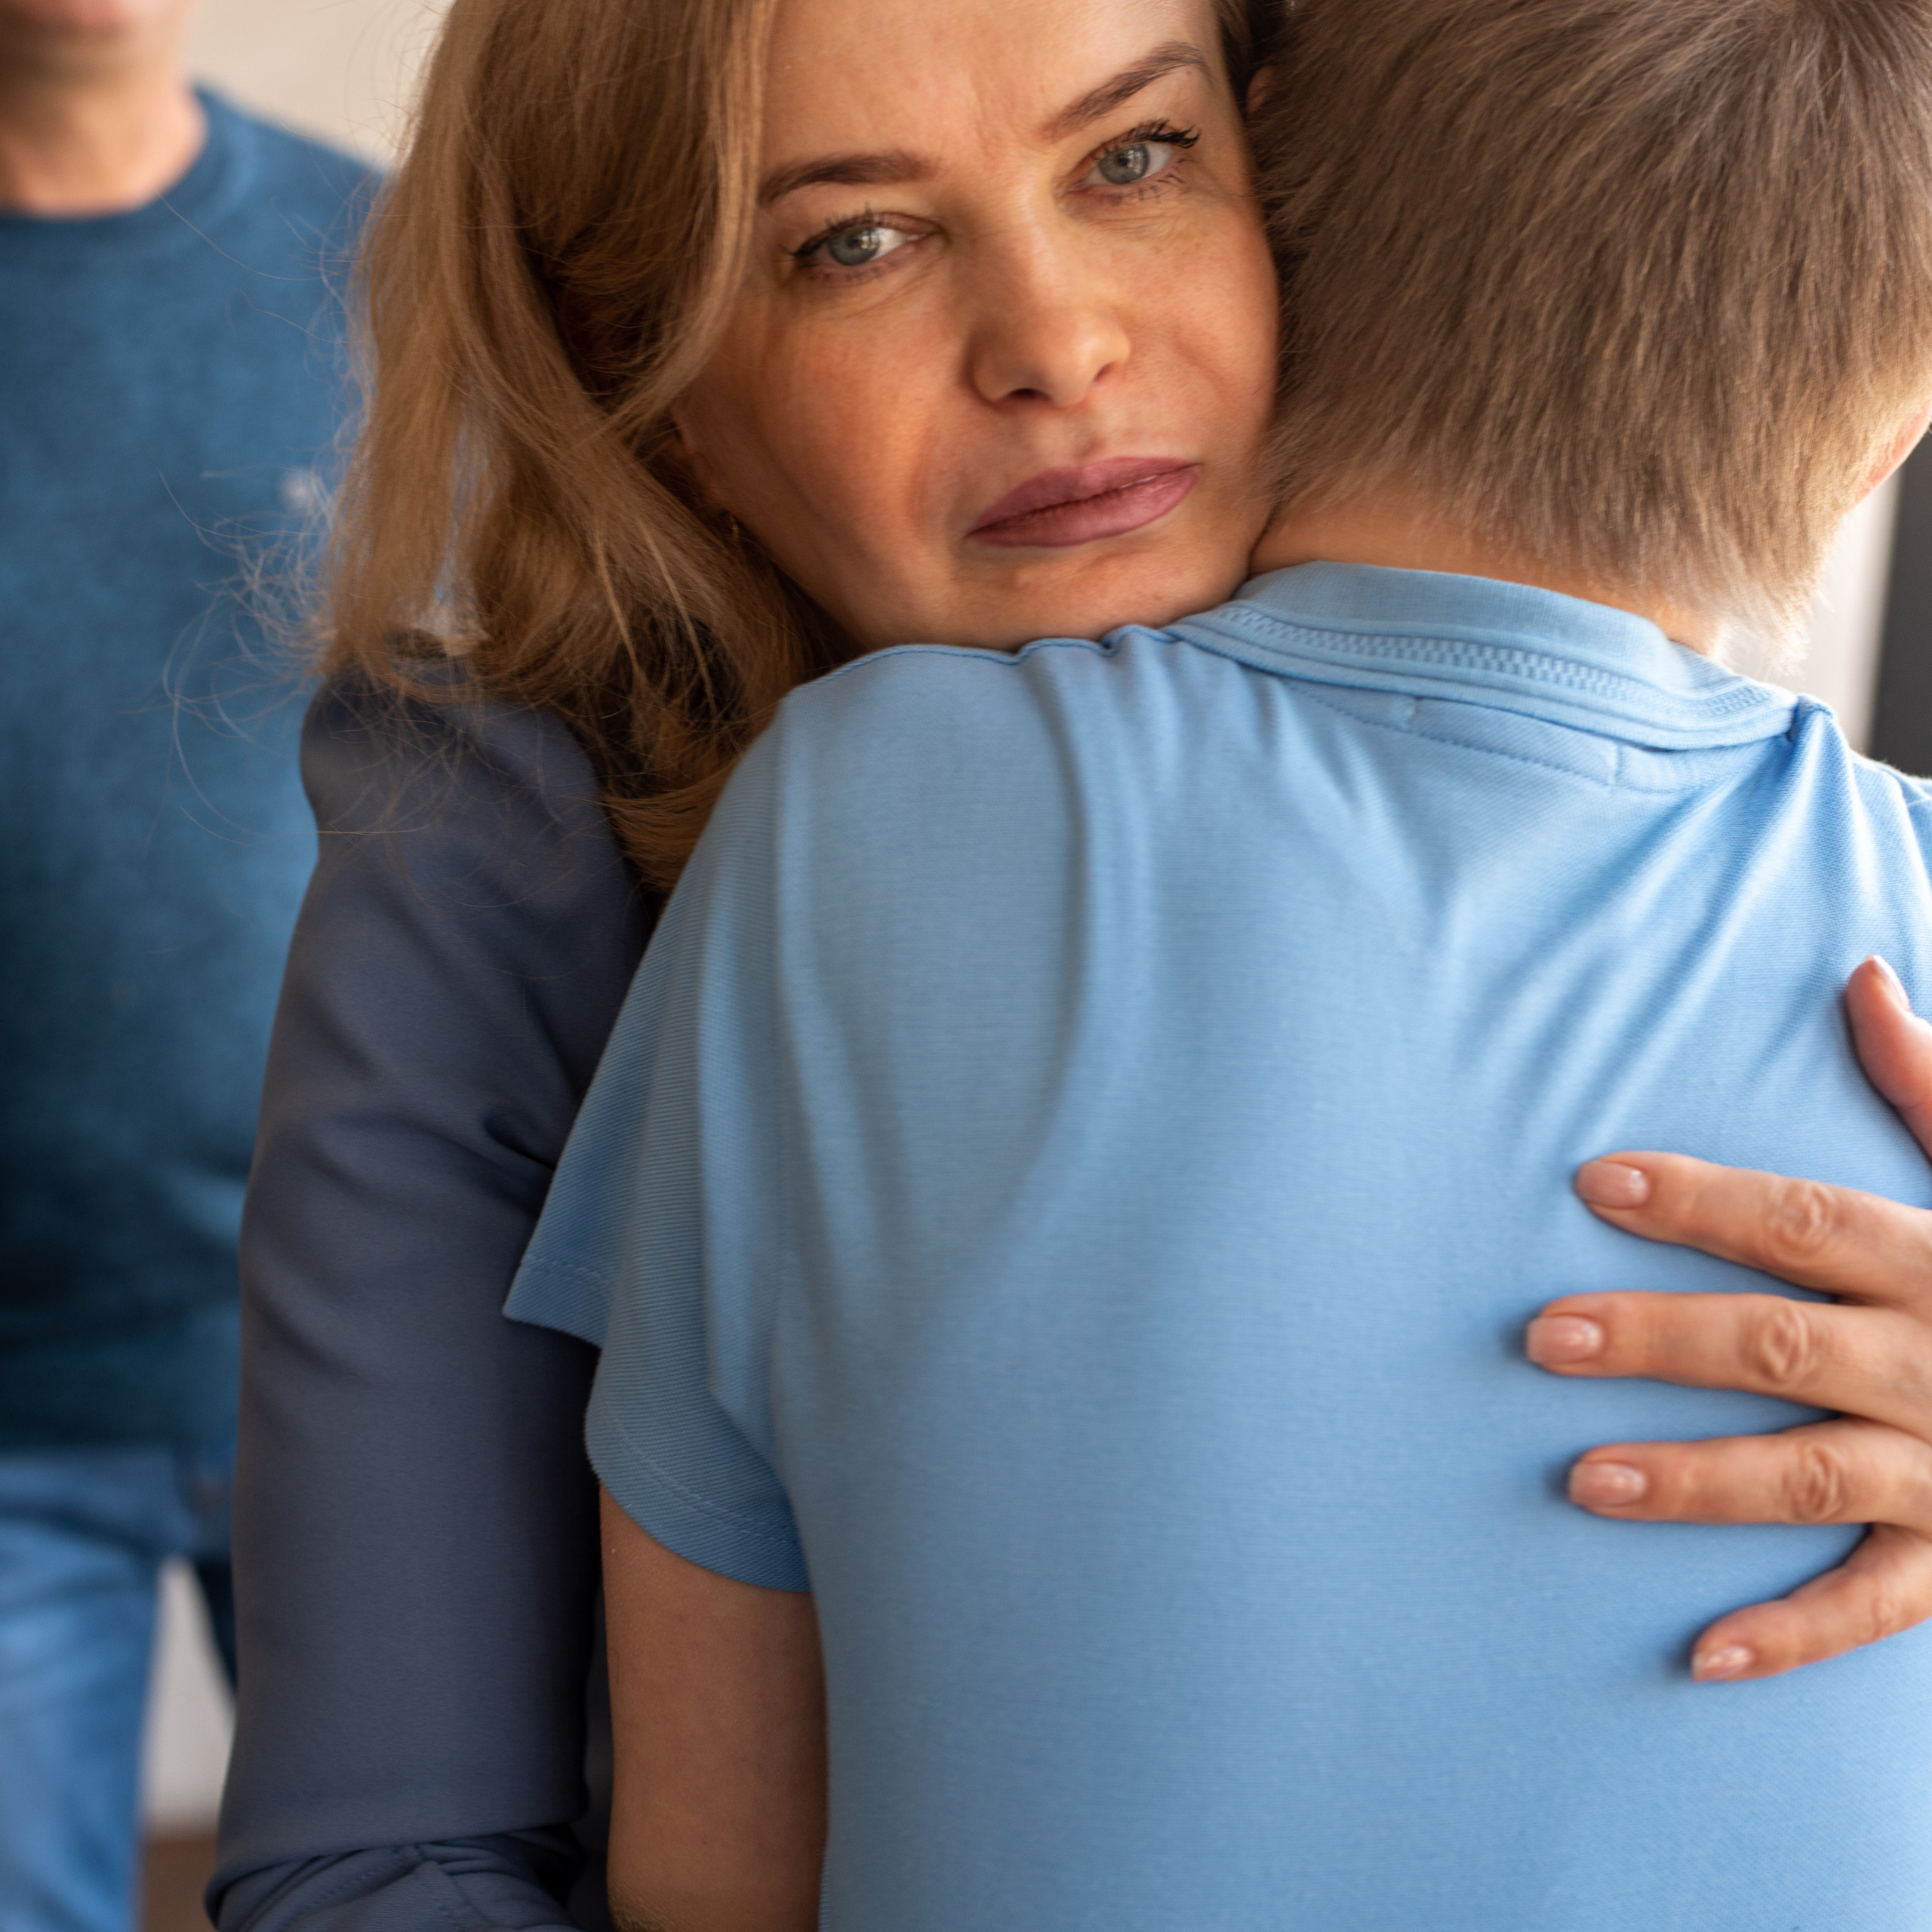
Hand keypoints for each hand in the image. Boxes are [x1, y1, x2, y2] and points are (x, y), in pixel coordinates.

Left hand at [1527, 956, 1931, 1682]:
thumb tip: (1859, 973)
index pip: (1808, 1220)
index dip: (1704, 1200)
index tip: (1595, 1182)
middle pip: (1784, 1345)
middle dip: (1664, 1341)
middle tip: (1543, 1338)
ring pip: (1814, 1474)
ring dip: (1699, 1483)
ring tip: (1581, 1480)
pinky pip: (1881, 1606)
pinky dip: (1798, 1634)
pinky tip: (1701, 1655)